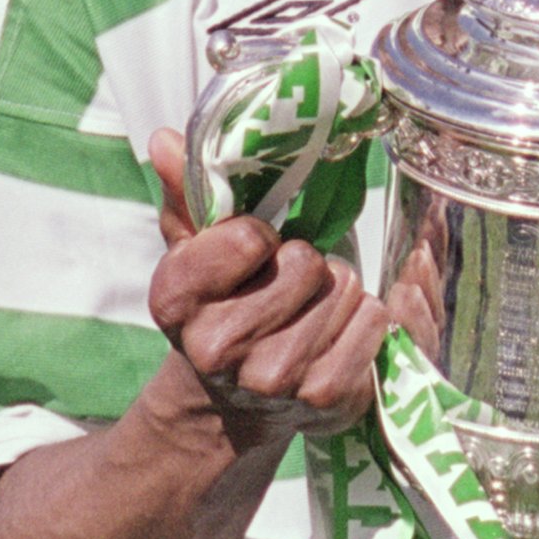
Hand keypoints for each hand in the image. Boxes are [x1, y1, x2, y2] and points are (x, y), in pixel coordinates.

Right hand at [146, 131, 387, 444]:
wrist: (237, 399)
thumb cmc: (226, 304)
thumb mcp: (198, 250)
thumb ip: (187, 193)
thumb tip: (166, 139)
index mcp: (175, 300)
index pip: (247, 238)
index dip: (260, 234)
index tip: (254, 248)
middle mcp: (217, 348)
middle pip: (305, 263)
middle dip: (306, 262)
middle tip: (290, 284)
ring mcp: (272, 379)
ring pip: (344, 290)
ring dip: (339, 290)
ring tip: (313, 309)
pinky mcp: (324, 396)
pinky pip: (372, 323)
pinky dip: (367, 319)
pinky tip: (338, 333)